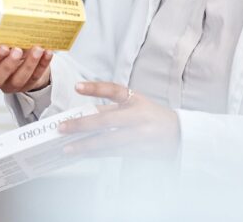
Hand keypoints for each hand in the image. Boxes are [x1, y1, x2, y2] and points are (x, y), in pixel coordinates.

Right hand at [0, 39, 52, 93]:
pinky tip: (48, 53)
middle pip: (0, 77)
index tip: (2, 47)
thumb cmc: (5, 52)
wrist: (23, 61)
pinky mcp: (29, 85)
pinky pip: (37, 77)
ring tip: (37, 49)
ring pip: (20, 79)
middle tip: (16, 50)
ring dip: (29, 63)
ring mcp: (14, 84)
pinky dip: (43, 64)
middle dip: (9, 64)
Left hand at [58, 82, 179, 159]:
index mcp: (135, 99)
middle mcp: (137, 116)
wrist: (180, 135)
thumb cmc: (153, 116)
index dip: (95, 88)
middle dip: (81, 125)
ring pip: (107, 142)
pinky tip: (84, 154)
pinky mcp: (140, 152)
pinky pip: (113, 153)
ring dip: (85, 146)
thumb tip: (85, 112)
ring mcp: (139, 136)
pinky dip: (96, 154)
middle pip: (106, 120)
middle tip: (62, 128)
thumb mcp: (136, 104)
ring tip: (67, 148)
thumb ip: (112, 107)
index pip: (113, 90)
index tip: (77, 87)